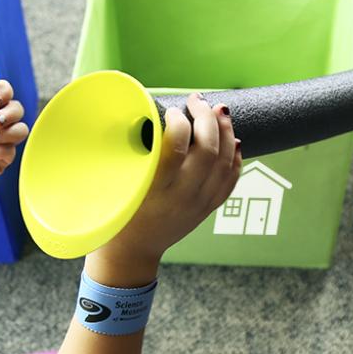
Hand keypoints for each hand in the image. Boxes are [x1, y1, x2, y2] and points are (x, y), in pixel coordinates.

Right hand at [89, 92, 241, 280]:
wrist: (132, 253)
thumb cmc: (117, 214)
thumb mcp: (119, 185)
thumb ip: (134, 155)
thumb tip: (148, 113)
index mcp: (156, 190)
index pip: (178, 146)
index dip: (180, 121)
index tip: (172, 109)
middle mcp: (182, 197)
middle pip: (208, 150)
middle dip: (207, 118)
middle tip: (198, 100)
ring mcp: (199, 205)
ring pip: (225, 163)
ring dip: (226, 132)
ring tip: (219, 111)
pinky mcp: (207, 209)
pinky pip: (230, 181)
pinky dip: (235, 158)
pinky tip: (233, 140)